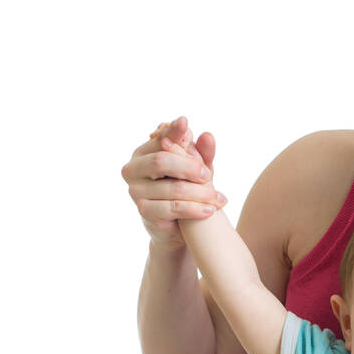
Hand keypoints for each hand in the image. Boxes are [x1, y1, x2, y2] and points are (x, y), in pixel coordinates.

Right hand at [121, 116, 224, 250]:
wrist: (177, 230)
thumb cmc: (185, 193)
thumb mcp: (194, 172)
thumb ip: (201, 154)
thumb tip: (208, 135)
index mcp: (143, 153)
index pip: (159, 138)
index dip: (172, 132)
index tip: (185, 124)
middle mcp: (133, 169)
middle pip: (161, 161)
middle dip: (189, 167)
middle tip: (208, 176)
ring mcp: (135, 191)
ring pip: (173, 187)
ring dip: (200, 193)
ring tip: (219, 199)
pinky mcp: (144, 211)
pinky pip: (174, 207)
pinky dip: (195, 209)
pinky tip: (210, 210)